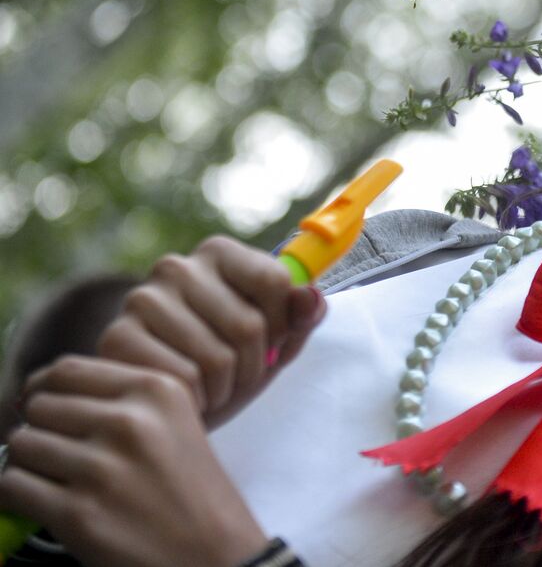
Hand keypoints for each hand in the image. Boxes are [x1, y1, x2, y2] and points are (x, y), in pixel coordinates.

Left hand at [0, 356, 271, 566]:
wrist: (214, 553)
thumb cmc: (192, 490)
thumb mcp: (175, 421)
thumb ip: (121, 398)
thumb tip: (41, 390)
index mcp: (156, 389)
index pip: (67, 369)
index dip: (44, 390)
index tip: (46, 411)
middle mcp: (129, 421)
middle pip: (38, 406)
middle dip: (41, 429)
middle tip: (59, 454)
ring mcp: (101, 467)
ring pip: (21, 445)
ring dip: (29, 464)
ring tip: (55, 480)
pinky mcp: (77, 514)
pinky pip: (12, 487)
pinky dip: (17, 496)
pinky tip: (45, 504)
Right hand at [95, 235, 326, 429]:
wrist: (162, 402)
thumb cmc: (227, 364)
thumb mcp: (274, 340)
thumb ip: (300, 316)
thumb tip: (312, 297)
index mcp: (219, 253)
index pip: (275, 281)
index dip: (283, 325)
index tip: (271, 342)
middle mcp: (176, 266)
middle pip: (249, 325)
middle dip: (254, 367)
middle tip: (238, 377)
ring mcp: (142, 299)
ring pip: (217, 358)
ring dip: (226, 389)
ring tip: (213, 388)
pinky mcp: (117, 338)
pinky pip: (183, 379)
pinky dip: (196, 400)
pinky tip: (186, 396)